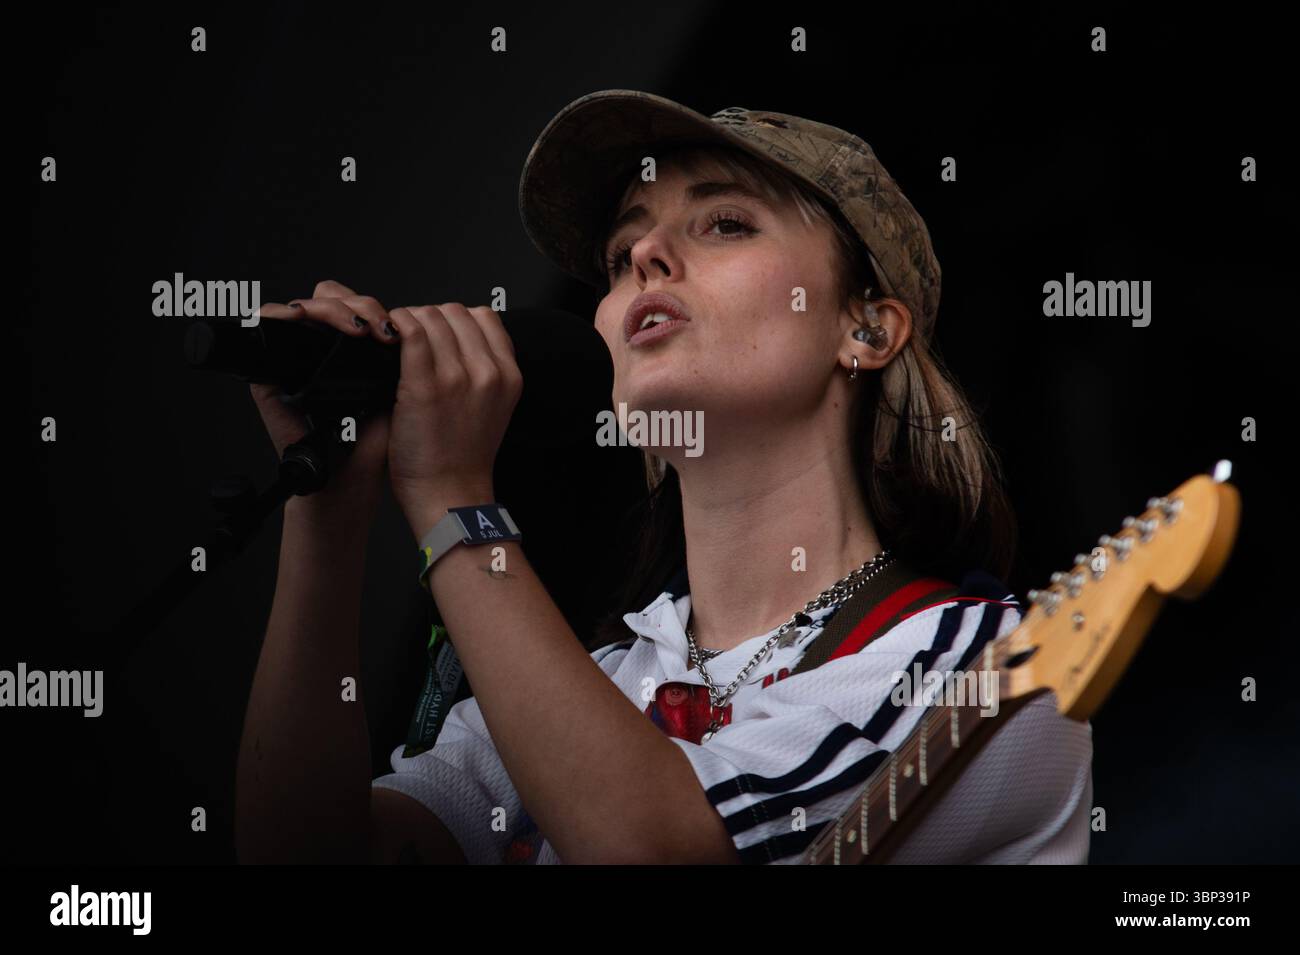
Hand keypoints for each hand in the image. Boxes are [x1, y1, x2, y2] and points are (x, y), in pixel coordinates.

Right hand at [248, 280, 399, 527]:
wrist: (351, 478)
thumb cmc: (377, 442)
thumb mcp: (401, 391)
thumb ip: (405, 356)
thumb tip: (421, 320)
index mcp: (354, 350)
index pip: (354, 305)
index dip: (371, 305)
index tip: (396, 325)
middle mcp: (323, 349)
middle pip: (330, 299)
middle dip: (356, 304)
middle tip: (378, 327)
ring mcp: (295, 357)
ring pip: (304, 306)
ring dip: (330, 307)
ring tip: (356, 327)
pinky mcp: (268, 369)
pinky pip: (266, 325)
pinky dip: (281, 314)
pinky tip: (305, 319)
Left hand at [383, 303, 521, 537]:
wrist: (450, 494)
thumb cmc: (463, 457)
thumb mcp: (494, 407)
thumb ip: (484, 370)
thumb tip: (453, 337)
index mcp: (509, 375)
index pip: (483, 315)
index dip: (454, 319)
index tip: (437, 334)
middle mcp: (488, 372)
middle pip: (454, 312)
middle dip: (428, 318)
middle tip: (409, 339)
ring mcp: (458, 377)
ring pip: (430, 316)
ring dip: (407, 322)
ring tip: (394, 342)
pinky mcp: (425, 386)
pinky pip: (409, 332)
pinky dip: (394, 327)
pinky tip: (385, 341)